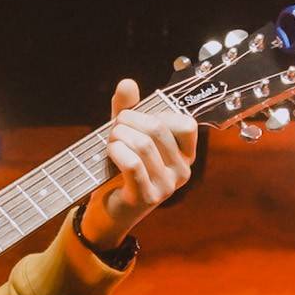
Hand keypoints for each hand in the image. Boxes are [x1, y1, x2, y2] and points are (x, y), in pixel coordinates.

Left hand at [74, 79, 198, 254]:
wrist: (109, 211)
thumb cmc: (121, 170)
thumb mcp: (127, 136)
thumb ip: (128, 109)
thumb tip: (128, 83)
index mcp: (185, 155)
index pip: (186, 123)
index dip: (158, 114)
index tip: (139, 118)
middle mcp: (182, 171)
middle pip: (158, 129)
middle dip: (129, 120)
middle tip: (115, 126)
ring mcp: (167, 186)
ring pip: (143, 144)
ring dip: (119, 135)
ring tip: (111, 139)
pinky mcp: (147, 197)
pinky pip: (132, 164)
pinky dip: (117, 150)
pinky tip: (110, 150)